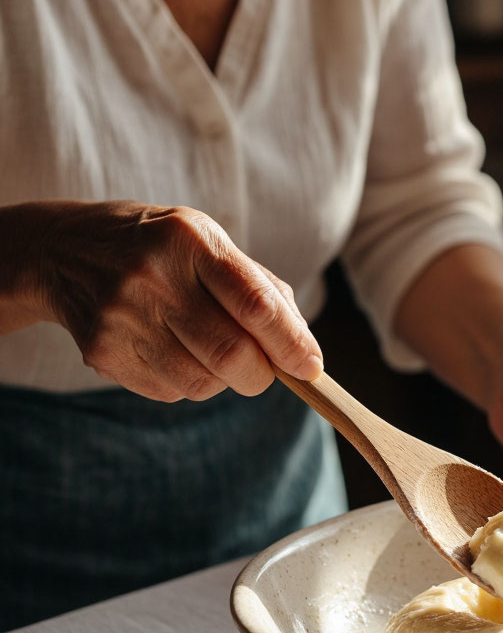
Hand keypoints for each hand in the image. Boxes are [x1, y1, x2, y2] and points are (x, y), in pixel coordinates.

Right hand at [34, 201, 321, 400]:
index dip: (291, 344)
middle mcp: (153, 277)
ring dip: (224, 381)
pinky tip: (171, 350)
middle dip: (262, 375)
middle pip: (232, 355)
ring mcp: (122, 317)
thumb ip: (261, 290)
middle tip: (265, 371)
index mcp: (192, 240)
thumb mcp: (209, 242)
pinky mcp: (102, 352)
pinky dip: (188, 382)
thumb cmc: (160, 248)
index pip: (256, 305)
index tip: (311, 367)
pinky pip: (170, 391)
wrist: (62, 251)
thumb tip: (304, 350)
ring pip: (202, 383)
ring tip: (210, 350)